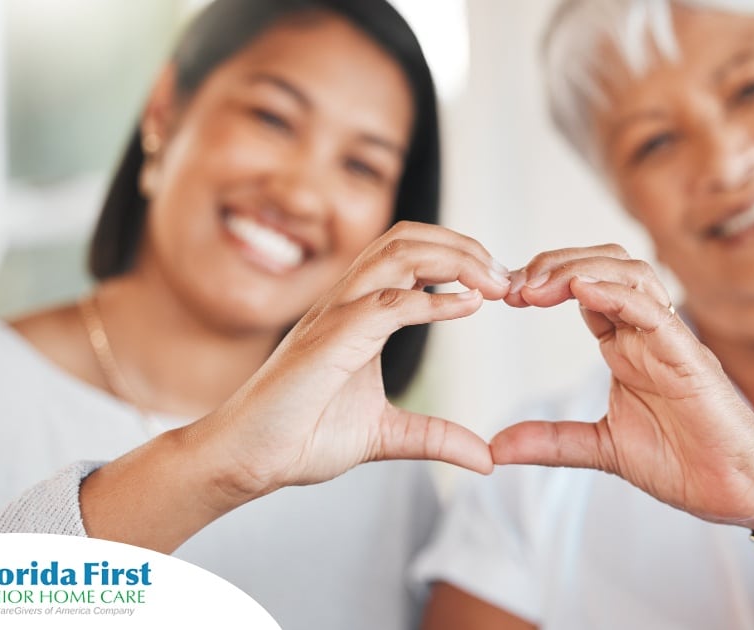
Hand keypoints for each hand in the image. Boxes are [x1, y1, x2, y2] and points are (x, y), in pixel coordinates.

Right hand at [194, 221, 511, 499]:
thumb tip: (487, 458)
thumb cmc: (301, 437)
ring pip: (396, 255)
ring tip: (493, 283)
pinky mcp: (328, 341)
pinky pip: (385, 304)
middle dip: (464, 247)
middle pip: (408, 239)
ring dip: (454, 260)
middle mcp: (346, 303)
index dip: (460, 259)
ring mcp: (335, 316)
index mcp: (359, 314)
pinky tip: (467, 306)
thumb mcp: (388, 436)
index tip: (502, 285)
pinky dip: (432, 300)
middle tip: (506, 276)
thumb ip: (436, 437)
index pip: (411, 256)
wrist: (248, 459)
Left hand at [493, 245, 753, 531]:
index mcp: (625, 346)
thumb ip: (551, 441)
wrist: (735, 490)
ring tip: (538, 284)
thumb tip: (496, 447)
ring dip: (579, 269)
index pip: (582, 289)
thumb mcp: (600, 448)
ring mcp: (668, 339)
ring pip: (629, 273)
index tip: (504, 295)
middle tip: (514, 285)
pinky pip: (654, 311)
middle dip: (555, 264)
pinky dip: (617, 293)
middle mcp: (646, 332)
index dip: (543, 283)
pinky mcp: (689, 356)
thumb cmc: (683, 462)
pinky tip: (581, 290)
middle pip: (603, 266)